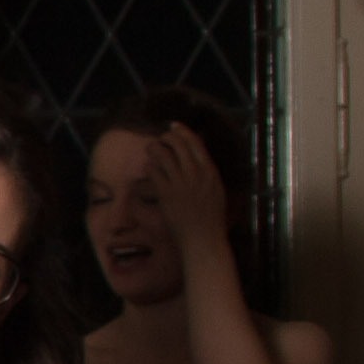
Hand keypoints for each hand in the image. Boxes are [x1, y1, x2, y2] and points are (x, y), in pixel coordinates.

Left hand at [145, 120, 236, 255]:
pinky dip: (150, 166)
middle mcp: (196, 174)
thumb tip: (198, 159)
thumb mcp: (216, 191)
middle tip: (160, 138)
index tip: (174, 125)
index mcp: (210, 172)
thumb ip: (208, 174)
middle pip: (178, 145)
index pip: (195, 144)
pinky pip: (155, 172)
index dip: (183, 131)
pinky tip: (147, 166)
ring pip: (164, 155)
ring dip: (155, 148)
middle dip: (167, 137)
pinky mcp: (167, 193)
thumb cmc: (211, 219)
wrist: (203, 238)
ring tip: (150, 148)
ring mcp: (181, 183)